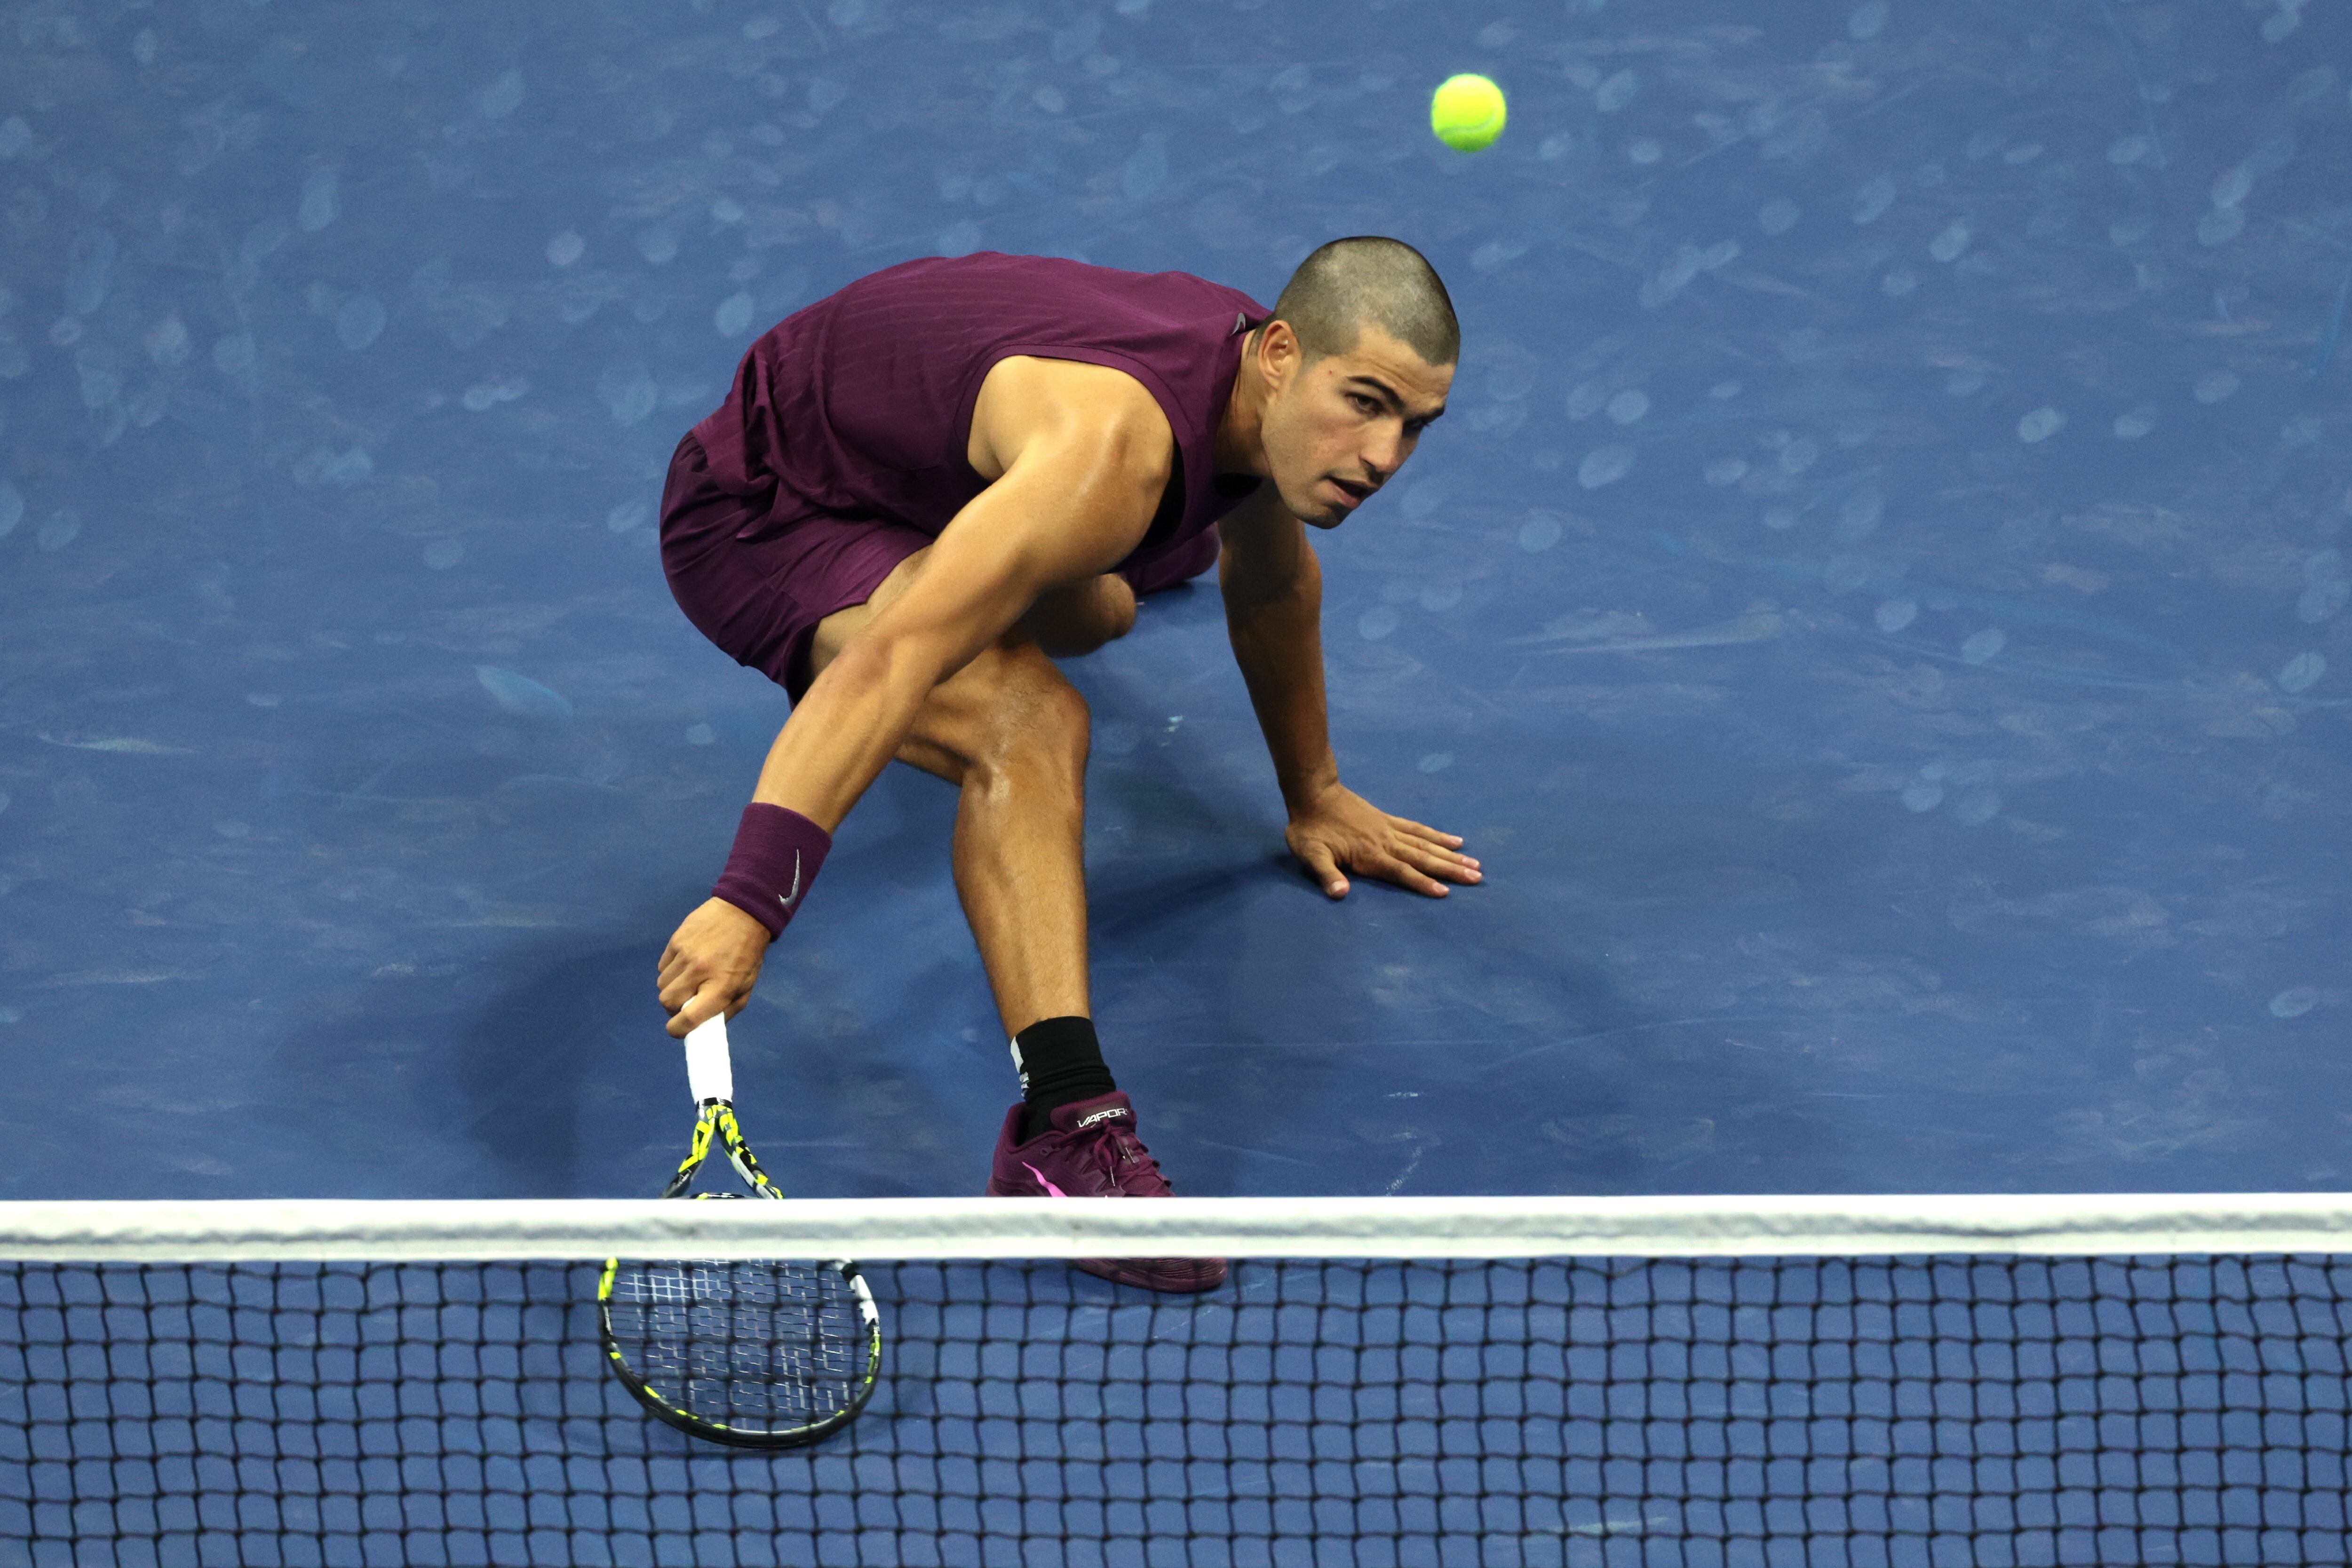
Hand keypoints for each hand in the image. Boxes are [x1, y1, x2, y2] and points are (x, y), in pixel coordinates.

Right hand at [656, 898, 771, 1037]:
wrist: (744, 912)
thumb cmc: (748, 954)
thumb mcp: (746, 986)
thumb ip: (725, 1009)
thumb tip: (702, 1026)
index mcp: (721, 987)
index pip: (688, 1018)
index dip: (678, 1029)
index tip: (678, 1029)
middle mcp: (699, 971)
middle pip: (667, 1001)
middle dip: (673, 1008)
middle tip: (685, 1002)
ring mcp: (685, 954)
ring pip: (662, 984)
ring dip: (672, 988)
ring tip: (687, 980)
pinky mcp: (676, 940)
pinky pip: (662, 966)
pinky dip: (670, 970)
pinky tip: (685, 963)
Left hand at [1284, 782, 1480, 899]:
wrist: (1313, 793)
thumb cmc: (1309, 829)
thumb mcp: (1310, 855)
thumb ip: (1326, 875)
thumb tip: (1340, 894)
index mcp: (1370, 855)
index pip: (1402, 872)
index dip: (1422, 883)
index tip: (1445, 892)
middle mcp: (1386, 842)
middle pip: (1423, 858)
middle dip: (1450, 869)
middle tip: (1476, 878)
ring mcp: (1390, 829)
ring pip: (1426, 844)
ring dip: (1450, 855)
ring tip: (1475, 864)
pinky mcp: (1389, 819)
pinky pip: (1418, 829)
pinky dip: (1437, 835)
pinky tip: (1454, 840)